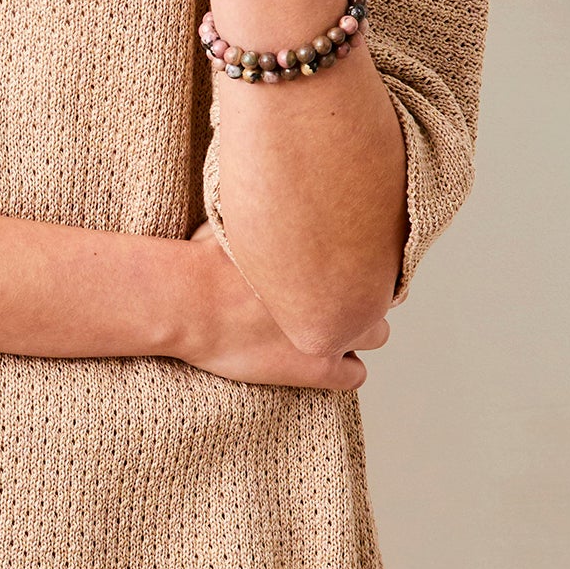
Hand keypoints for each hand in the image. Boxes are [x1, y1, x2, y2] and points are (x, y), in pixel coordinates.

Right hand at [167, 228, 386, 389]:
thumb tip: (273, 193)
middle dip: (359, 294)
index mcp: (329, 251)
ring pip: (378, 334)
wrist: (189, 302)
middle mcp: (341, 290)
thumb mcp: (242, 217)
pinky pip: (357, 374)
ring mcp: (333, 330)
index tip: (336, 265)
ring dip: (355, 329)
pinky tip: (317, 359)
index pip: (373, 256)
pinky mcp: (317, 368)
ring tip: (324, 325)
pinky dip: (343, 369)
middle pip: (380, 292)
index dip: (355, 262)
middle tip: (329, 294)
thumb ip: (272, 216)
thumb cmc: (206, 257)